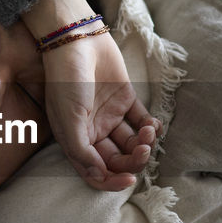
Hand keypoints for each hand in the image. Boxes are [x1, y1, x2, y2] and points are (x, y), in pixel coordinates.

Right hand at [23, 0, 161, 190]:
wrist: (77, 40)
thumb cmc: (66, 80)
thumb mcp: (69, 120)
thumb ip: (82, 151)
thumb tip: (98, 176)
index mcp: (76, 141)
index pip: (96, 172)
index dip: (112, 181)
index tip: (129, 180)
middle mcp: (93, 132)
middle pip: (118, 159)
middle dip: (133, 160)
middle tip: (143, 150)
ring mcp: (110, 116)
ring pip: (132, 143)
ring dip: (144, 144)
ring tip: (149, 133)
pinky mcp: (125, 100)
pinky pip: (141, 121)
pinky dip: (151, 127)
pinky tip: (154, 125)